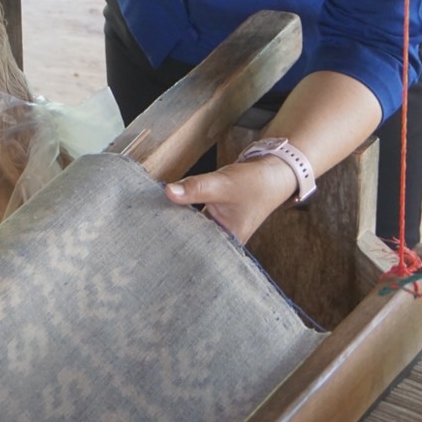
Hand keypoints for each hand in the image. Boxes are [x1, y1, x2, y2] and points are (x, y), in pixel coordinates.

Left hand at [165, 155, 298, 242]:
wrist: (273, 172)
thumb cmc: (255, 183)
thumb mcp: (222, 184)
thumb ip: (195, 188)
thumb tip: (168, 192)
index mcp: (229, 241)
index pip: (196, 249)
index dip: (176, 246)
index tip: (154, 242)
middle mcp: (223, 240)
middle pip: (192, 241)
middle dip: (173, 235)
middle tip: (148, 233)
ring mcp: (219, 229)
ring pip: (192, 229)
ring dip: (177, 223)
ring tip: (152, 223)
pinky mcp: (215, 218)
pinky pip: (194, 219)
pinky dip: (184, 214)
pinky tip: (167, 211)